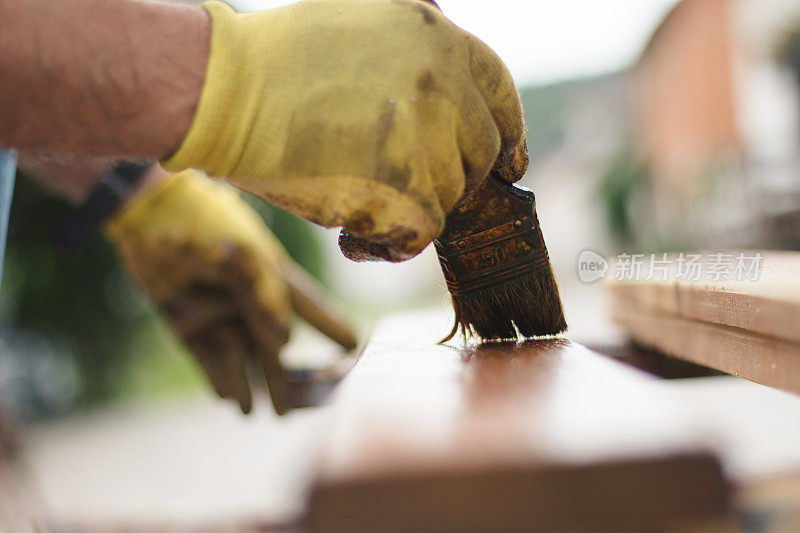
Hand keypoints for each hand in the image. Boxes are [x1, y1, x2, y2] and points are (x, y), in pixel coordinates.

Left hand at [107, 168, 357, 413]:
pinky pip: (208, 363)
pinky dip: (222, 381)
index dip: (330, 324)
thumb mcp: (243, 253)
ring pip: (244, 361)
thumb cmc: (204, 225)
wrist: (148, 216)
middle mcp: (247, 302)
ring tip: (275, 413)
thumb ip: (266, 296)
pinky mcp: (188, 330)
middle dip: (288, 378)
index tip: (355, 344)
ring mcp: (218, 316)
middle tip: (300, 406)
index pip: (308, 305)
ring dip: (257, 386)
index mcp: (269, 279)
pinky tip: (234, 402)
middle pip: (274, 348)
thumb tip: (285, 341)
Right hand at [162, 0, 527, 261]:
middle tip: (402, 189)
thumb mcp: (362, 19)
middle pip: (480, 154)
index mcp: (437, 35)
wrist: (226, 91)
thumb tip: (455, 92)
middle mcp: (442, 80)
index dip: (507, 133)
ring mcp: (426, 132)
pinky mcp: (404, 184)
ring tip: (357, 202)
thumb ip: (416, 50)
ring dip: (411, 210)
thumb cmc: (278, 61)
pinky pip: (423, 231)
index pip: (500, 94)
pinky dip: (392, 243)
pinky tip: (352, 235)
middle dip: (449, 178)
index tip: (507, 163)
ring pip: (451, 197)